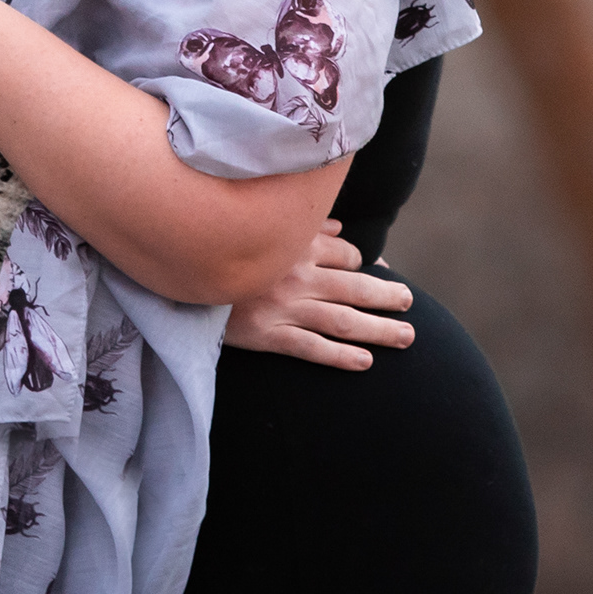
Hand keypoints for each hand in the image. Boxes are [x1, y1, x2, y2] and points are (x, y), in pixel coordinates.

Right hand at [223, 222, 413, 371]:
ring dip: (379, 329)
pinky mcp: (266, 335)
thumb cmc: (226, 252)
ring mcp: (283, 306)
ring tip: (406, 336)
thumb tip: (341, 231)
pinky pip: (311, 348)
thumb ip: (305, 230)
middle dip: (387, 297)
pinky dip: (340, 356)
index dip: (364, 264)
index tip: (375, 272)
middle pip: (355, 287)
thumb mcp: (263, 232)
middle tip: (409, 303)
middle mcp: (295, 275)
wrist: (183, 284)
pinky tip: (365, 362)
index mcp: (296, 245)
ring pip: (343, 319)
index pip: (346, 255)